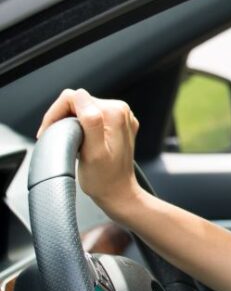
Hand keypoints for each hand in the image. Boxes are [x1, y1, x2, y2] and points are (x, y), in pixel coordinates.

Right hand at [36, 88, 141, 208]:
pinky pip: (89, 117)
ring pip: (81, 109)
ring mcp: (119, 117)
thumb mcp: (93, 152)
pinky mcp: (115, 125)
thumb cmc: (105, 179)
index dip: (55, 115)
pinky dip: (78, 128)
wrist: (119, 193)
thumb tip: (81, 97)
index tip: (50, 133)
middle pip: (77, 102)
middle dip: (61, 119)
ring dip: (69, 123)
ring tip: (68, 143)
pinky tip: (79, 142)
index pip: (73, 98)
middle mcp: (120, 111)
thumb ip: (90, 122)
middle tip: (57, 140)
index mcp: (115, 112)